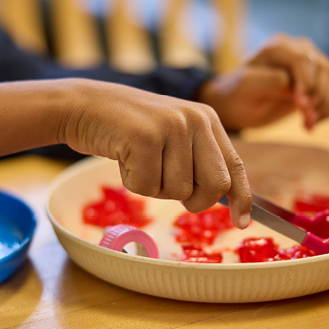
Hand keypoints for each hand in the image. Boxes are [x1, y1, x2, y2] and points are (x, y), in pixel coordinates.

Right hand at [0, 79, 251, 228]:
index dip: (241, 198)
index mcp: (207, 120)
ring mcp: (172, 126)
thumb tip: (224, 197)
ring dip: (154, 186)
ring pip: (178, 191)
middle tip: (165, 184)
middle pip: (214, 186)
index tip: (242, 223)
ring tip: (139, 159)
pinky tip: (124, 158)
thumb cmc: (130, 130)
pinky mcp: (145, 137)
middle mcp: (196, 120)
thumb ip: (199, 160)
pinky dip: (132, 182)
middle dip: (193, 199)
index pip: (234, 166)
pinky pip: (148, 187)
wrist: (85, 105)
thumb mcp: (174, 138)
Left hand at [197, 34, 328, 129]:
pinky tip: (313, 123)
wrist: (238, 105)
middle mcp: (300, 51)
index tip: (299, 106)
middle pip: (325, 70)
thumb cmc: (237, 94)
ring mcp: (311, 67)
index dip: (306, 83)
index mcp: (279, 47)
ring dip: (326, 106)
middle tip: (306, 120)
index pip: (304, 60)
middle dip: (318, 98)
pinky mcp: (318, 84)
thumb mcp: (246, 85)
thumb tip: (293, 84)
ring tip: (309, 123)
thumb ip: (269, 80)